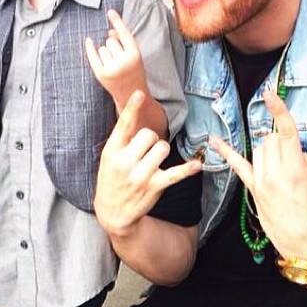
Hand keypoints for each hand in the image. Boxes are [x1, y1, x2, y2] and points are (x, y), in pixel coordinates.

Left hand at [85, 10, 147, 109]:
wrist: (132, 93)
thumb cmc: (134, 71)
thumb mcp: (133, 55)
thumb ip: (123, 42)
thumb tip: (109, 31)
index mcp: (135, 55)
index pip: (125, 34)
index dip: (117, 21)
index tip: (109, 11)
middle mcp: (123, 62)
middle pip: (110, 40)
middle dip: (113, 45)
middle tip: (121, 59)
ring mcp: (111, 68)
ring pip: (102, 48)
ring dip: (106, 52)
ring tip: (114, 64)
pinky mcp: (101, 74)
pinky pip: (93, 55)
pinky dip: (90, 48)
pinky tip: (88, 40)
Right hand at [94, 90, 201, 237]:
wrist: (112, 212)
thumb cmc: (112, 178)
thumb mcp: (108, 157)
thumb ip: (122, 139)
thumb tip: (136, 114)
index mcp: (112, 151)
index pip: (123, 125)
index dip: (132, 108)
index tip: (139, 94)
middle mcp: (125, 162)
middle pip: (148, 134)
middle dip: (150, 138)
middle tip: (144, 150)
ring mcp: (140, 176)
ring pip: (162, 148)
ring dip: (161, 150)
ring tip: (153, 160)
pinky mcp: (154, 187)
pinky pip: (175, 174)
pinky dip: (187, 169)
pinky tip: (197, 165)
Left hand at [209, 90, 306, 260]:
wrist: (306, 246)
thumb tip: (297, 152)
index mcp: (296, 170)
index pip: (286, 133)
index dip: (278, 111)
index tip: (270, 94)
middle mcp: (275, 173)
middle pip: (272, 139)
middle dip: (284, 142)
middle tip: (295, 159)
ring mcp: (261, 181)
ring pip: (260, 149)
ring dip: (271, 149)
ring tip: (284, 167)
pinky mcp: (253, 189)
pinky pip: (237, 165)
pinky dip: (225, 151)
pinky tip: (213, 140)